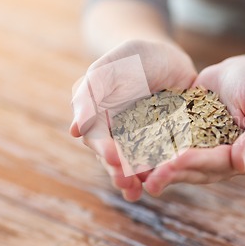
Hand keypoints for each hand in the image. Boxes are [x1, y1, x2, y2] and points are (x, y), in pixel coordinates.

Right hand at [70, 39, 196, 200]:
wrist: (165, 55)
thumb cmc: (131, 58)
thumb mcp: (109, 68)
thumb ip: (91, 93)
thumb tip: (75, 130)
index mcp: (102, 120)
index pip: (99, 139)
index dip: (104, 150)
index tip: (112, 158)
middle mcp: (121, 135)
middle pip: (118, 158)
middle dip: (121, 172)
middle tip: (127, 182)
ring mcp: (145, 140)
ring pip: (140, 163)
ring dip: (140, 178)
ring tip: (143, 189)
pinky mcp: (169, 140)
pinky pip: (166, 157)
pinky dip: (166, 168)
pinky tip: (169, 176)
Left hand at [143, 56, 244, 195]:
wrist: (241, 72)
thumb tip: (241, 164)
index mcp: (241, 157)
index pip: (218, 163)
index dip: (197, 163)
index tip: (178, 160)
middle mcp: (219, 160)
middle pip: (194, 169)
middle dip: (172, 172)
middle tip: (149, 176)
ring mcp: (201, 151)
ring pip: (178, 163)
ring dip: (158, 169)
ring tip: (136, 173)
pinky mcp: (185, 138)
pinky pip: (168, 146)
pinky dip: (152, 150)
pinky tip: (132, 151)